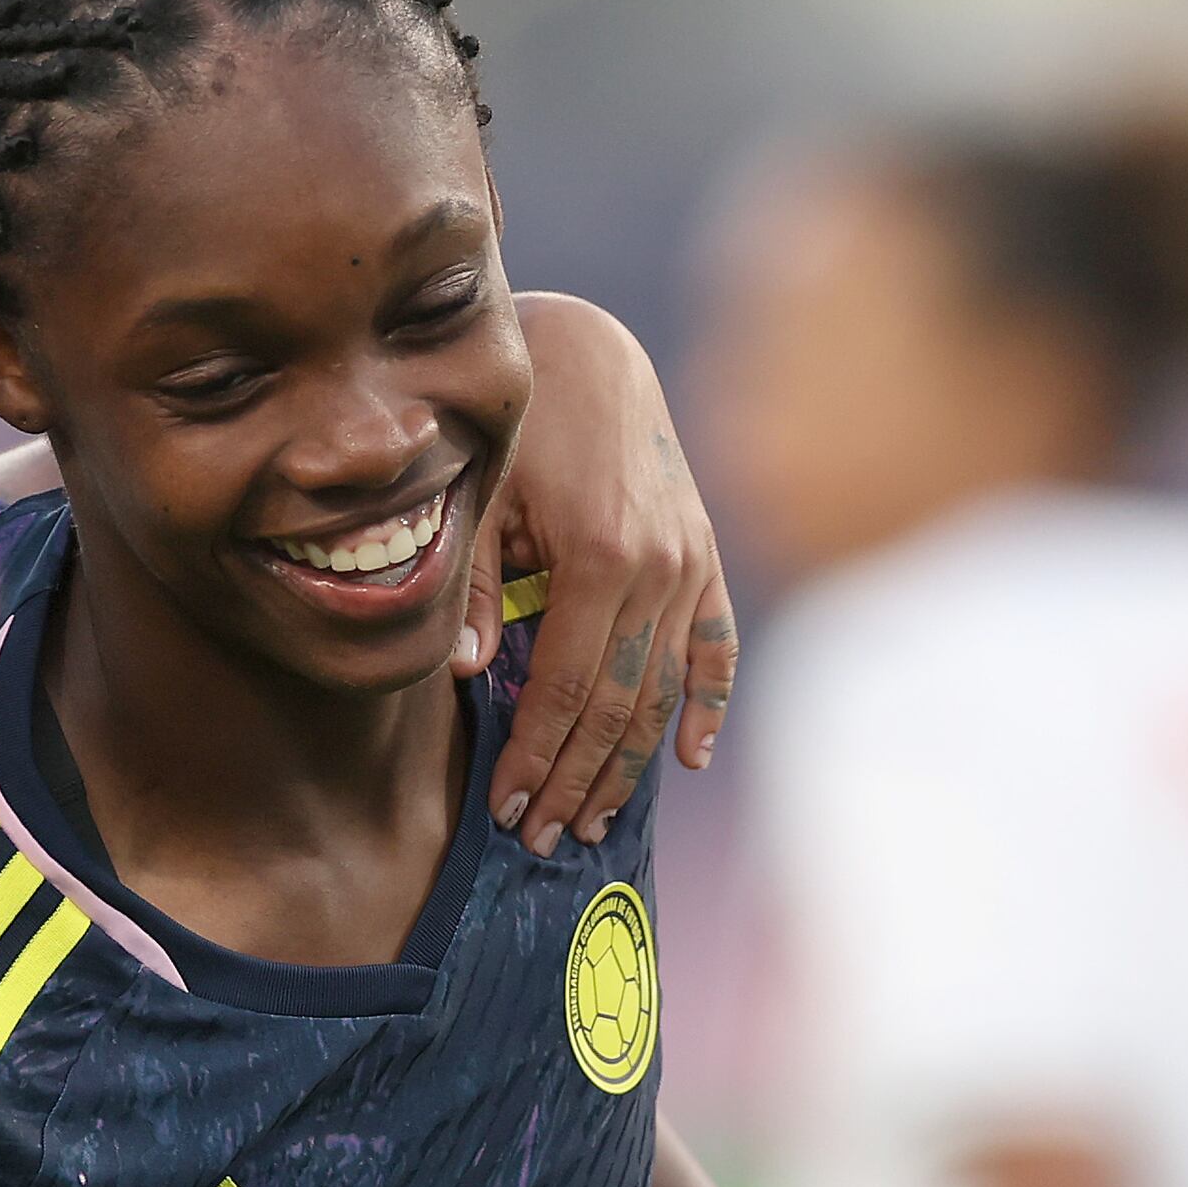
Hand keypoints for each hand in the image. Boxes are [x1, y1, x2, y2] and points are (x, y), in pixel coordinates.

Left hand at [468, 296, 737, 853]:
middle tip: (543, 836)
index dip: (536, 757)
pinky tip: (694, 758)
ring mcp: (691, 564)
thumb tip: (470, 672)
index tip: (507, 809)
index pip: (567, 690)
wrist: (591, 350)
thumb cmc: (523, 421)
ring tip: (593, 818)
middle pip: (619, 707)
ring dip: (630, 763)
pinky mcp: (706, 554)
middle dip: (577, 779)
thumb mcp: (482, 493)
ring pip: (664, 690)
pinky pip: (717, 644)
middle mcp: (660, 569)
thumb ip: (475, 582)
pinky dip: (709, 702)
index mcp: (602, 558)